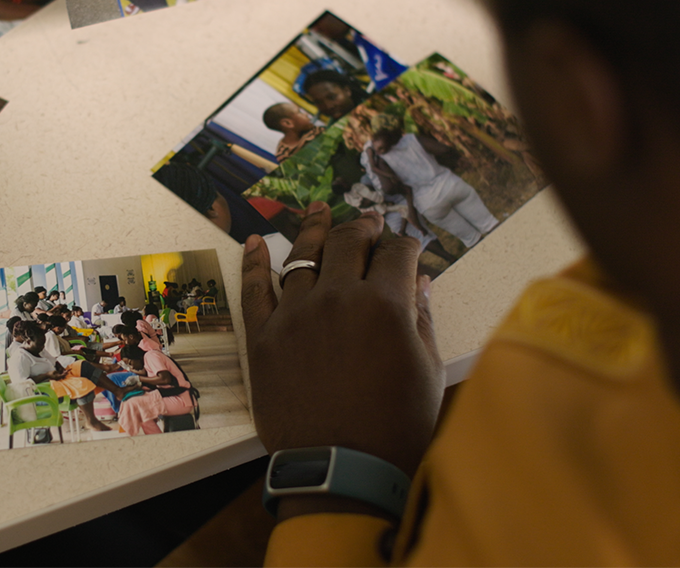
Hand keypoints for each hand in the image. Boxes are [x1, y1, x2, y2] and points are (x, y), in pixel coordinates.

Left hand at [240, 202, 443, 478]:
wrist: (340, 469)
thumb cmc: (395, 427)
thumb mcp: (426, 371)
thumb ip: (421, 319)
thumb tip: (420, 281)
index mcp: (385, 304)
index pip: (396, 253)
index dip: (406, 243)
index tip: (408, 244)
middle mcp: (337, 297)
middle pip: (348, 242)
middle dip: (363, 226)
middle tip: (370, 221)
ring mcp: (295, 314)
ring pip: (302, 254)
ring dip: (314, 228)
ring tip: (319, 209)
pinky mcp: (264, 336)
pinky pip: (255, 288)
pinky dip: (254, 261)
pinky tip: (256, 242)